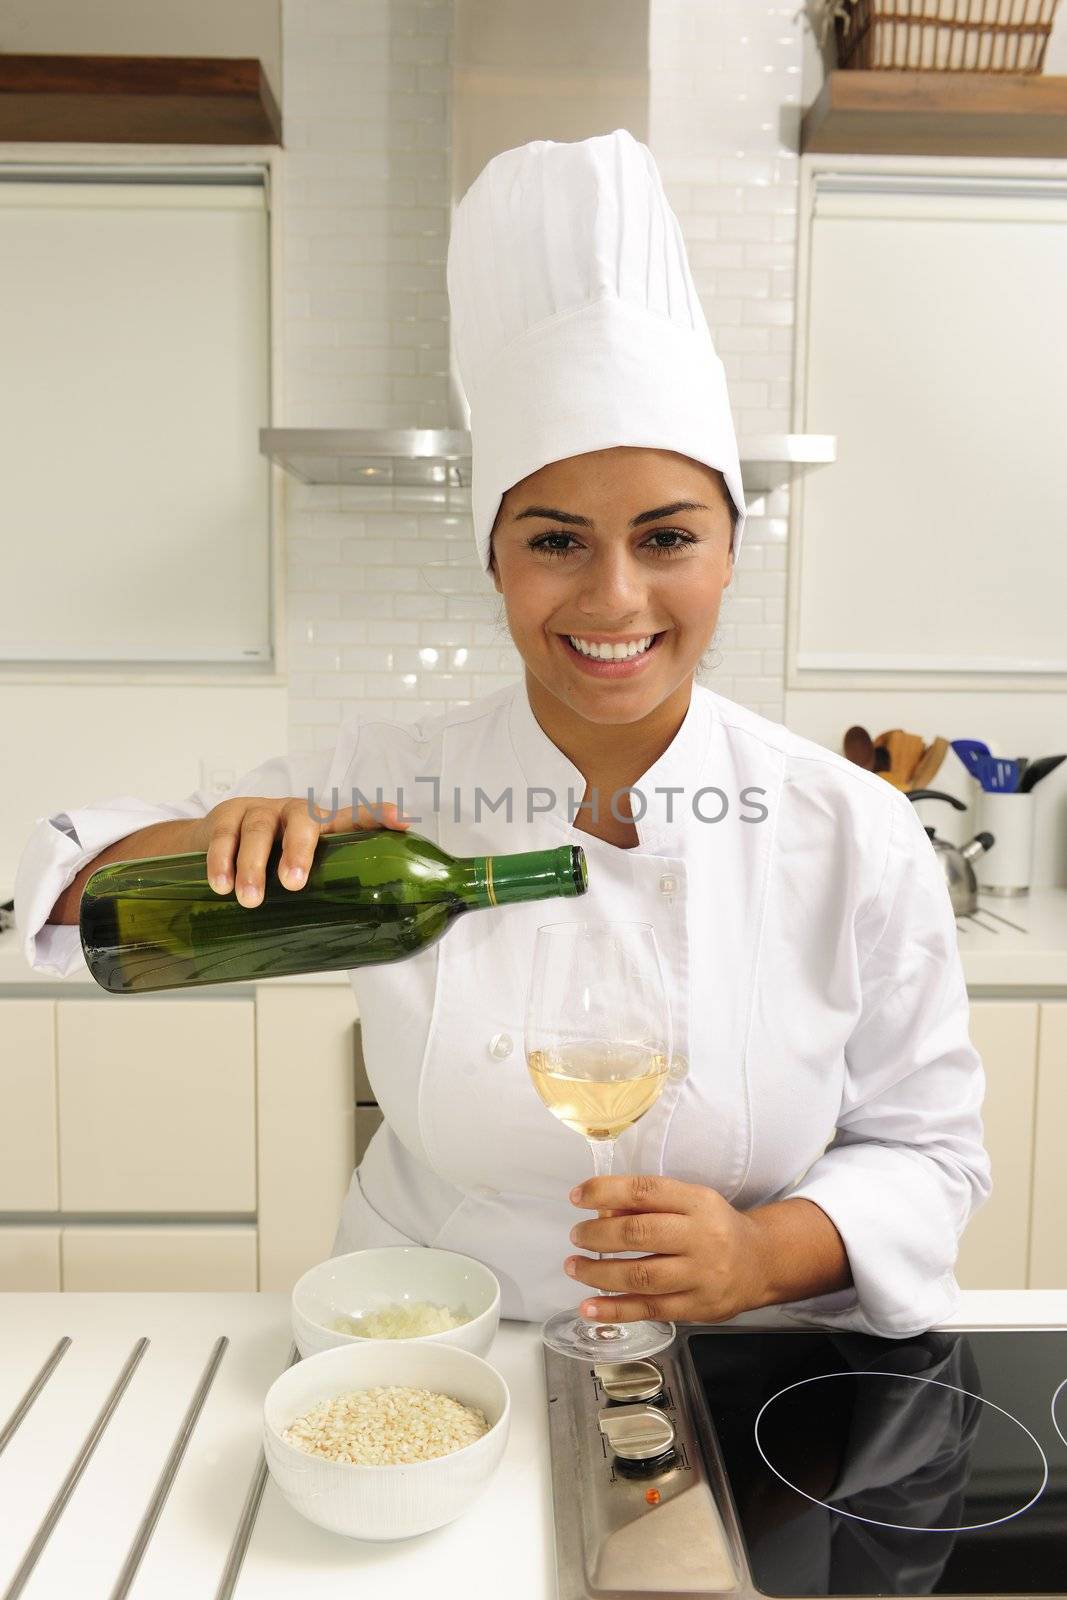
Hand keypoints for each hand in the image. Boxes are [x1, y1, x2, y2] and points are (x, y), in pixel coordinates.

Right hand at [194, 795, 410, 907]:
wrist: (210, 847)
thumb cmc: (269, 868)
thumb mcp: (299, 880)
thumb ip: (322, 904)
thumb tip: (356, 952)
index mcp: (323, 829)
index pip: (355, 818)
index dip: (378, 817)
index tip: (400, 822)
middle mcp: (296, 814)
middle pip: (304, 821)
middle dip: (299, 851)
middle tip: (292, 884)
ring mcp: (261, 812)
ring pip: (260, 830)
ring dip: (254, 866)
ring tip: (250, 899)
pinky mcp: (228, 816)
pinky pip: (225, 836)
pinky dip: (222, 861)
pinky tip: (221, 884)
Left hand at [565, 1173, 766, 1324]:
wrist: (761, 1262)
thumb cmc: (715, 1226)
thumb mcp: (689, 1201)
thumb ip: (648, 1204)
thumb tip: (600, 1210)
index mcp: (697, 1202)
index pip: (646, 1191)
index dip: (606, 1191)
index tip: (577, 1196)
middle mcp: (701, 1237)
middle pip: (640, 1234)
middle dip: (598, 1235)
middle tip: (576, 1235)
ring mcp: (700, 1276)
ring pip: (641, 1276)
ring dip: (599, 1273)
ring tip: (574, 1267)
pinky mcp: (697, 1308)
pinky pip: (649, 1310)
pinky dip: (615, 1310)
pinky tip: (589, 1307)